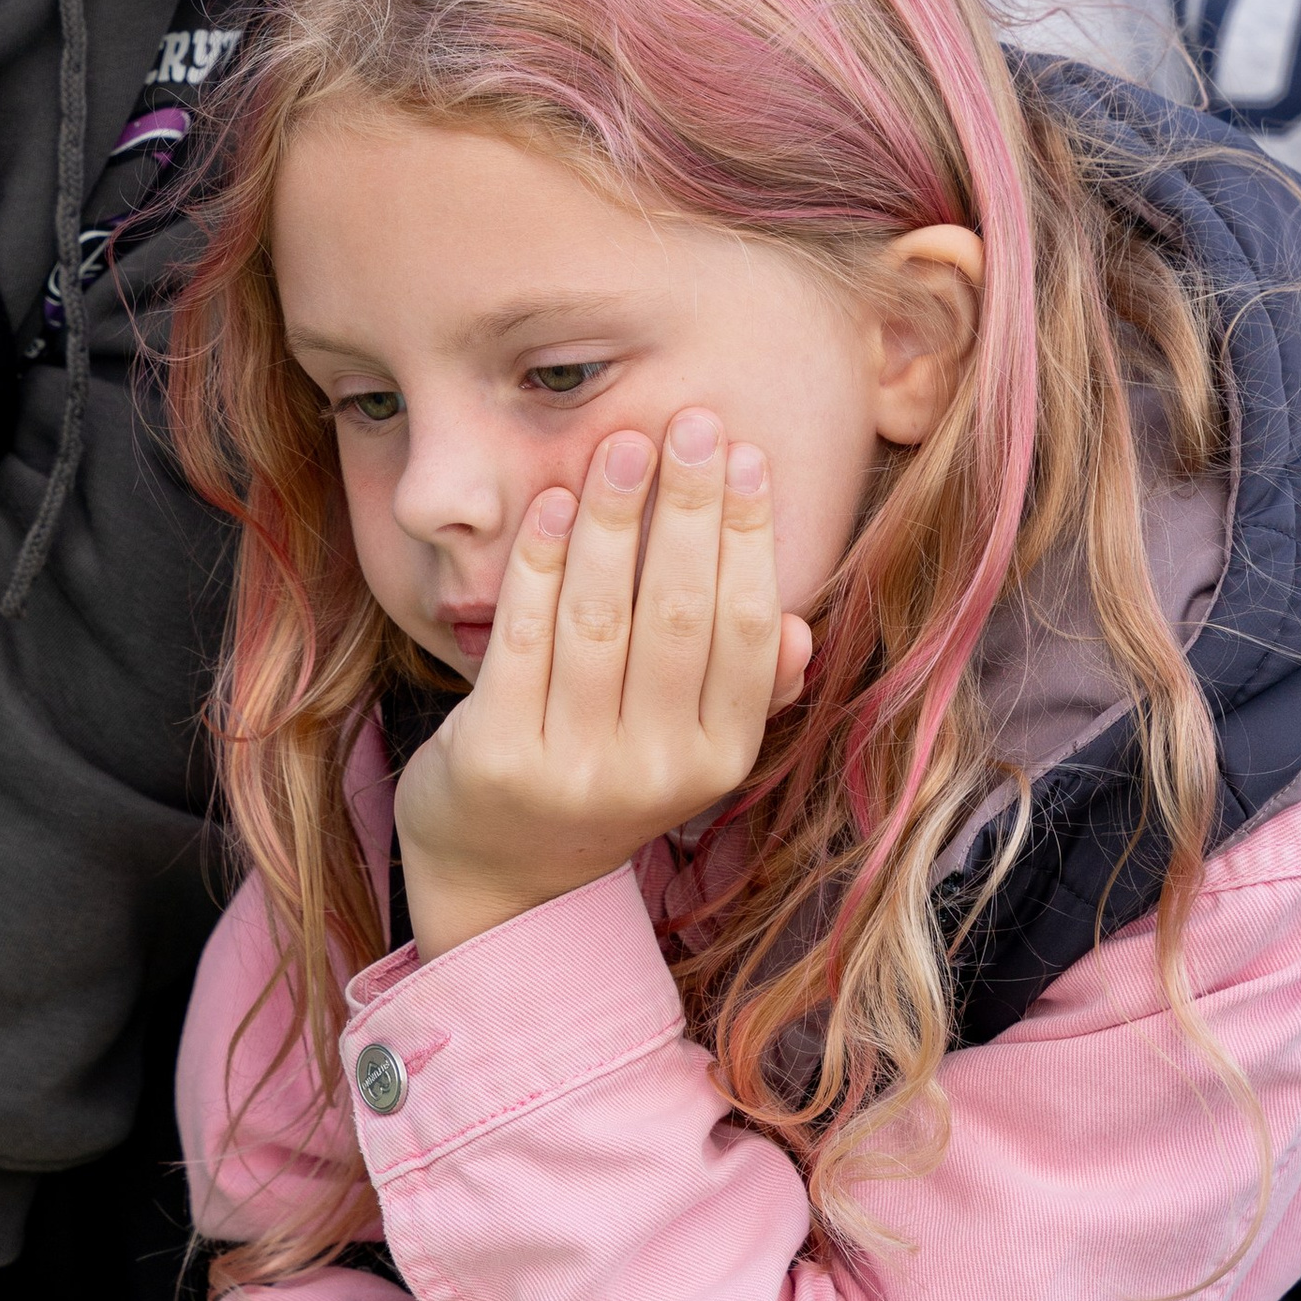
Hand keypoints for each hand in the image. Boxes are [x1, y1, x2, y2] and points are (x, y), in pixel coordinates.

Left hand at [394, 409, 812, 959]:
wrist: (499, 878)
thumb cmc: (604, 779)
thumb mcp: (690, 751)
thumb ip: (750, 692)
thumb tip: (804, 628)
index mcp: (719, 759)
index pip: (749, 631)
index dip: (748, 538)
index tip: (744, 458)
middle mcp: (655, 770)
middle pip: (677, 612)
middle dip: (687, 507)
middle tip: (691, 423)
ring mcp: (574, 767)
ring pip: (599, 615)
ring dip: (613, 517)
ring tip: (623, 444)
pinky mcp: (496, 755)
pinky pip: (523, 634)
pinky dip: (537, 560)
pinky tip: (550, 500)